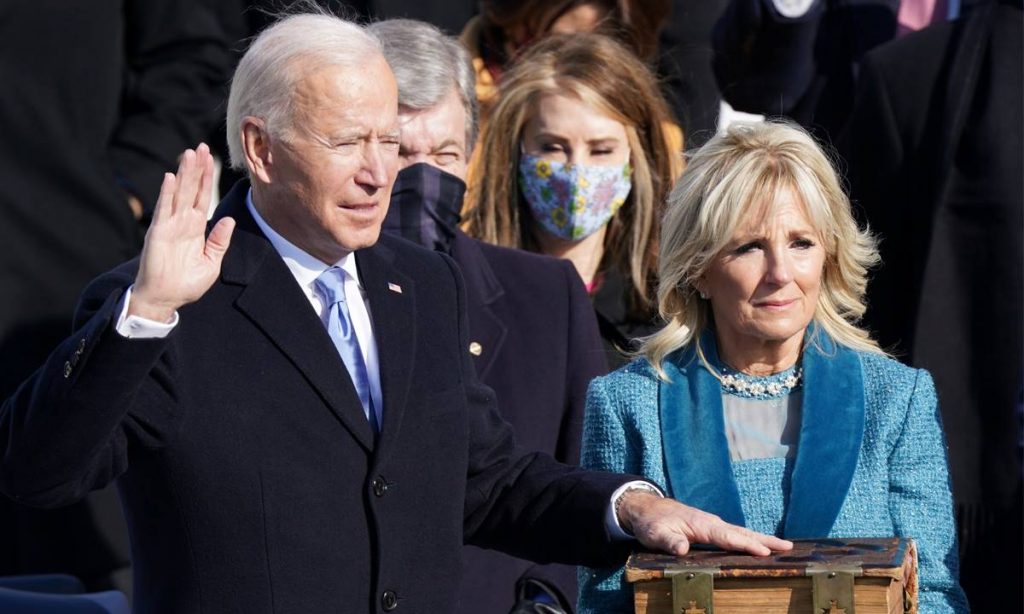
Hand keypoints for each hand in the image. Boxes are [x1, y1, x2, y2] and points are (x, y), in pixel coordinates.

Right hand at [129, 143, 234, 321]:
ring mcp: (170, 225)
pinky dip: (167, 193)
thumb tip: (228, 219)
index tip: (212, 158)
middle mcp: (183, 222)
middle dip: (197, 169)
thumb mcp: (211, 263)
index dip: (207, 178)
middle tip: (202, 146)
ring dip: (184, 174)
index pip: (203, 196)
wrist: (165, 299)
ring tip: (190, 153)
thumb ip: (219, 241)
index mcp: (196, 228)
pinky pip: (164, 210)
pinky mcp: (158, 233)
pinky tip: (171, 177)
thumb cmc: (186, 284)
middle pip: (192, 189)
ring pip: (179, 194)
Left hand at [618, 490, 792, 556]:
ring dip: (762, 539)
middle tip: (788, 547)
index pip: (728, 537)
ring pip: (742, 532)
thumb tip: (682, 550)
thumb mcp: (656, 534)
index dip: (747, 545)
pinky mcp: (711, 529)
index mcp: (702, 525)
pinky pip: (735, 535)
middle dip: (765, 540)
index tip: (766, 552)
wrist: (648, 509)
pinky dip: (750, 540)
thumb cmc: (652, 522)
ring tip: (784, 547)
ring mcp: (713, 525)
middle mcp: (712, 523)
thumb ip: (669, 541)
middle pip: (743, 533)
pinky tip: (759, 547)